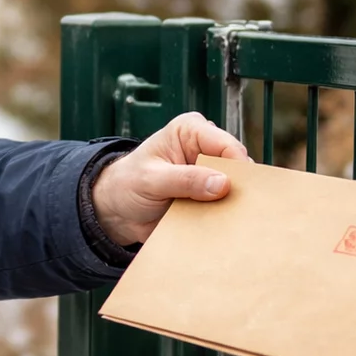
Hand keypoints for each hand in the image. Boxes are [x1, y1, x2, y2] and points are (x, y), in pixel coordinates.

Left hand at [91, 112, 251, 245]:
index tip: (234, 190)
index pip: (226, 145)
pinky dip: (224, 215)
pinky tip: (221, 225)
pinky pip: (226, 206)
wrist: (117, 211)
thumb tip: (222, 184)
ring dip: (232, 204)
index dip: (236, 167)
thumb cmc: (127, 184)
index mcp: (191, 131)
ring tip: (228, 218)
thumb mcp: (152, 180)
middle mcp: (204, 148)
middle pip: (237, 166)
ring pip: (236, 188)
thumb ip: (185, 180)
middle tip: (237, 207)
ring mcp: (209, 173)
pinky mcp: (209, 195)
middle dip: (238, 187)